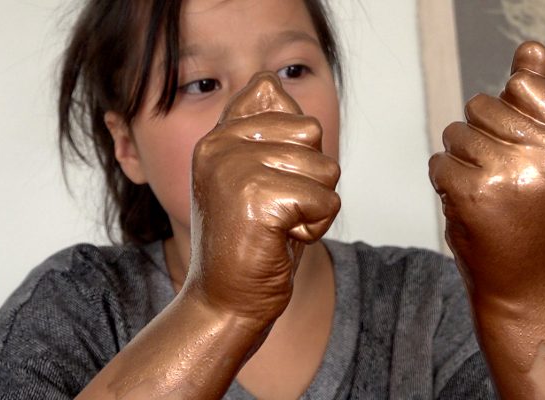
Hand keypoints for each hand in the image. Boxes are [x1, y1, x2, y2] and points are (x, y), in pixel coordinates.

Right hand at [185, 72, 340, 326]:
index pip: (284, 105)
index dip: (295, 153)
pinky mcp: (258, 197)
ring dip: (314, 206)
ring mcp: (235, 168)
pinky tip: (281, 241)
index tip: (266, 187)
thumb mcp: (255, 177)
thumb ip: (264, 129)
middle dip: (309, 179)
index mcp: (217, 136)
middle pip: (311, 134)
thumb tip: (270, 79)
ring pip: (325, 169)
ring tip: (277, 227)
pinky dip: (315, 227)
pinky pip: (327, 200)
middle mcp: (219, 144)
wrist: (225, 302)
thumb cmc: (248, 244)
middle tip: (275, 211)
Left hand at [428, 42, 544, 368]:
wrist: (525, 283)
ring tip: (485, 192)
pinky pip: (438, 162)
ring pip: (455, 133)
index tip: (517, 149)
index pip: (520, 85)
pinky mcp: (474, 194)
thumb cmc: (533, 216)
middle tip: (500, 178)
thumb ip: (539, 102)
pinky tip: (467, 204)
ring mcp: (511, 174)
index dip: (505, 114)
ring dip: (459, 160)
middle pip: (480, 106)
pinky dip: (444, 182)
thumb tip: (530, 48)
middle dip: (478, 137)